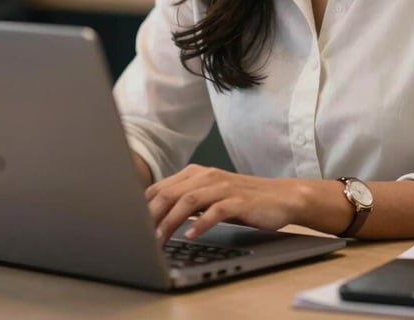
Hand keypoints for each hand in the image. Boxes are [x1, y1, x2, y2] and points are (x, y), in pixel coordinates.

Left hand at [146, 164, 301, 244]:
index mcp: (197, 173)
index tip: (132, 226)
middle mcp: (207, 176)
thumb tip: (155, 217)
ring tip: (159, 240)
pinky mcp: (239, 200)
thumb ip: (187, 200)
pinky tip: (191, 236)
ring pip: (188, 201)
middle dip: (151, 217)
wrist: (281, 197)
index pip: (160, 188)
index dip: (143, 207)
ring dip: (170, 222)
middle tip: (141, 237)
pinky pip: (215, 211)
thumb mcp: (211, 195)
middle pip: (170, 193)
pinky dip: (200, 224)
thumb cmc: (244, 199)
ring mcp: (223, 187)